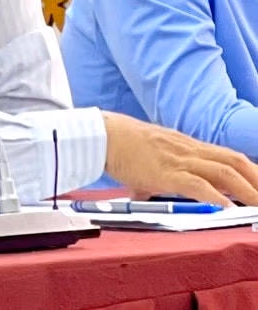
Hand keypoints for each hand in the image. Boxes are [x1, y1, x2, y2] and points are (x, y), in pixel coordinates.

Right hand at [102, 111, 257, 205]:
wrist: (101, 135)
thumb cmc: (120, 144)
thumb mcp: (148, 154)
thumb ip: (155, 172)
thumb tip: (145, 191)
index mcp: (187, 146)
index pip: (229, 157)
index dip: (251, 171)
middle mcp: (189, 151)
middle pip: (235, 161)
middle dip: (257, 180)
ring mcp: (179, 160)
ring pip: (225, 172)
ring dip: (248, 191)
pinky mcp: (166, 173)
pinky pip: (197, 184)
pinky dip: (216, 196)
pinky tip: (228, 207)